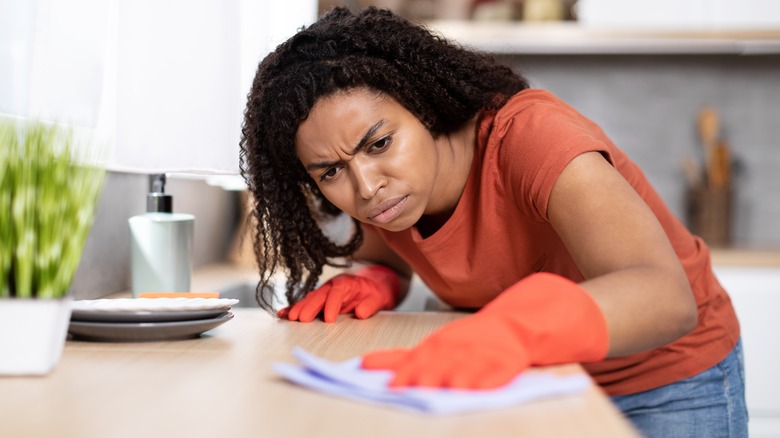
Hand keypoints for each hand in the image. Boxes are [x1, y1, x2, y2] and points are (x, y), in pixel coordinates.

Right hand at [278, 265, 399, 322]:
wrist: (371, 288)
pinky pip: (305, 304)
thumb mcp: (379, 298)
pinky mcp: (319, 300)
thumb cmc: (374, 293)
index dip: (332, 305)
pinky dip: (294, 308)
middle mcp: (332, 285)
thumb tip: (360, 313)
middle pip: (319, 295)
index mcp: (346, 283)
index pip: (337, 292)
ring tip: (290, 318)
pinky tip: (283, 314)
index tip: (328, 319)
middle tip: (301, 320)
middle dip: (309, 307)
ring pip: (309, 299)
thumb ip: (370, 305)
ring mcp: (323, 292)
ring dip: (299, 308)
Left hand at [362, 273, 608, 388]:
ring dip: (445, 380)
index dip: (395, 368)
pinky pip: (496, 373)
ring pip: (462, 369)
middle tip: (400, 388)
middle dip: (416, 376)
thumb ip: (403, 357)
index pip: (413, 357)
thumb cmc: (477, 338)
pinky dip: (483, 381)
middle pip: (434, 364)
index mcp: (441, 343)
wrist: (527, 318)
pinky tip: (473, 390)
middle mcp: (459, 347)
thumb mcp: (439, 344)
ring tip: (430, 390)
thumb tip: (363, 366)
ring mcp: (484, 353)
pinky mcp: (508, 360)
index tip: (375, 377)